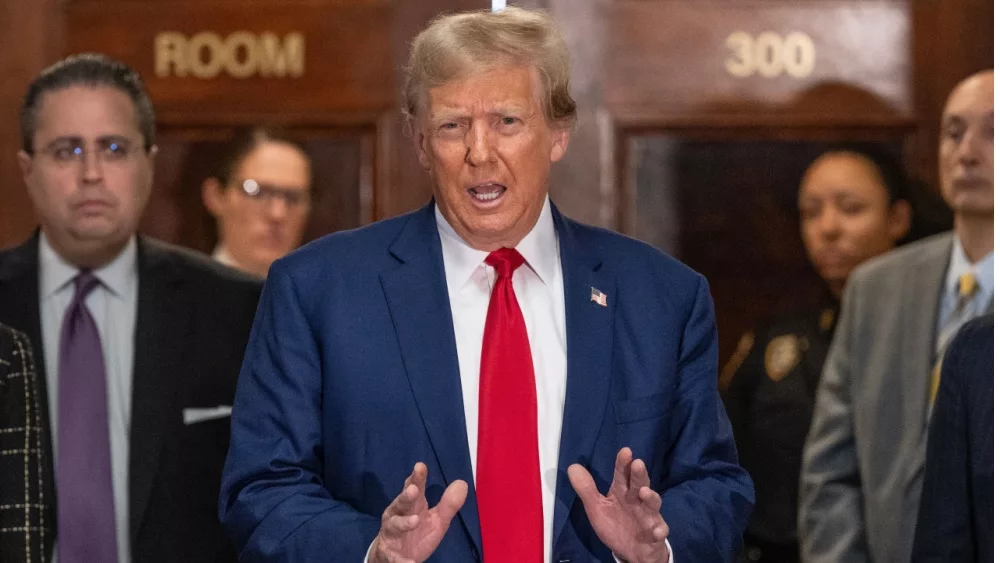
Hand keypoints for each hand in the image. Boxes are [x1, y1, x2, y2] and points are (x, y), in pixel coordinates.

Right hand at [370, 462, 467, 562]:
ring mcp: (392, 535)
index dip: (417, 478)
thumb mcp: (436, 520)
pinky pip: (394, 558)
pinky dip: (402, 561)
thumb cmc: (416, 533)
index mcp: (411, 506)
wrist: (393, 558)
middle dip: (406, 496)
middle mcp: (397, 516)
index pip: (413, 488)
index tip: (420, 466)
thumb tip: (462, 483)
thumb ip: (448, 504)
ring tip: (415, 520)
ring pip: (395, 525)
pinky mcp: (390, 555)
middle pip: (401, 503)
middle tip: (414, 490)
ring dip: (404, 523)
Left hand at [569, 447, 669, 562]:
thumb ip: (586, 489)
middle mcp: (637, 500)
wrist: (632, 551)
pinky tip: (656, 531)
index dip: (623, 463)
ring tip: (644, 492)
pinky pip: (660, 530)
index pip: (622, 474)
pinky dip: (659, 530)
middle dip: (639, 474)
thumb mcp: (597, 508)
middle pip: (639, 484)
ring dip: (651, 497)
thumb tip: (572, 466)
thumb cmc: (616, 524)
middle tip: (637, 463)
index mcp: (622, 492)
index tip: (625, 451)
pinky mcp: (656, 532)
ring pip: (652, 504)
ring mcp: (648, 516)